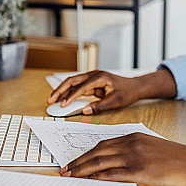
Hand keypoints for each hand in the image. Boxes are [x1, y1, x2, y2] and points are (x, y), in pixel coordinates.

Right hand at [47, 69, 175, 114]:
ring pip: (73, 83)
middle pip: (72, 81)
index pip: (81, 87)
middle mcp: (94, 75)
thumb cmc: (127, 92)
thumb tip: (85, 111)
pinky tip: (62, 100)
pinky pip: (78, 87)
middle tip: (50, 100)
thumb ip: (100, 106)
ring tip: (52, 100)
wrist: (135, 87)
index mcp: (100, 77)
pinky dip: (69, 93)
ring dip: (62, 91)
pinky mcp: (91, 83)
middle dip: (60, 90)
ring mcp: (92, 78)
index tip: (63, 105)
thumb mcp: (115, 102)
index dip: (71, 96)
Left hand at [59, 133, 185, 185]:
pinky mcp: (140, 172)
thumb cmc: (178, 159)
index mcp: (134, 136)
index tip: (75, 160)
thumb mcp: (153, 147)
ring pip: (100, 163)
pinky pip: (112, 175)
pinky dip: (96, 179)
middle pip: (97, 152)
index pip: (103, 144)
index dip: (86, 153)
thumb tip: (116, 163)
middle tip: (64, 170)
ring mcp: (135, 157)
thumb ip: (134, 151)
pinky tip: (88, 182)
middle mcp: (132, 144)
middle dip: (78, 162)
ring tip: (70, 177)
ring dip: (82, 170)